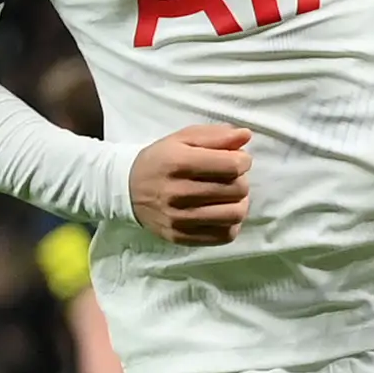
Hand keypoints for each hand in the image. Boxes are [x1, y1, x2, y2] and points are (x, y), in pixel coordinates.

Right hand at [131, 125, 252, 246]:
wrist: (127, 190)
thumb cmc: (161, 160)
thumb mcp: (183, 139)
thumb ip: (216, 135)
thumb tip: (246, 135)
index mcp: (179, 163)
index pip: (232, 166)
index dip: (243, 161)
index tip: (237, 160)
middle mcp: (178, 193)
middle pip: (237, 190)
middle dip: (241, 180)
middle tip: (230, 178)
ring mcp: (179, 219)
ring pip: (235, 215)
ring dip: (239, 203)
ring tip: (228, 196)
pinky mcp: (181, 237)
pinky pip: (224, 236)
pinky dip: (229, 224)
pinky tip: (219, 212)